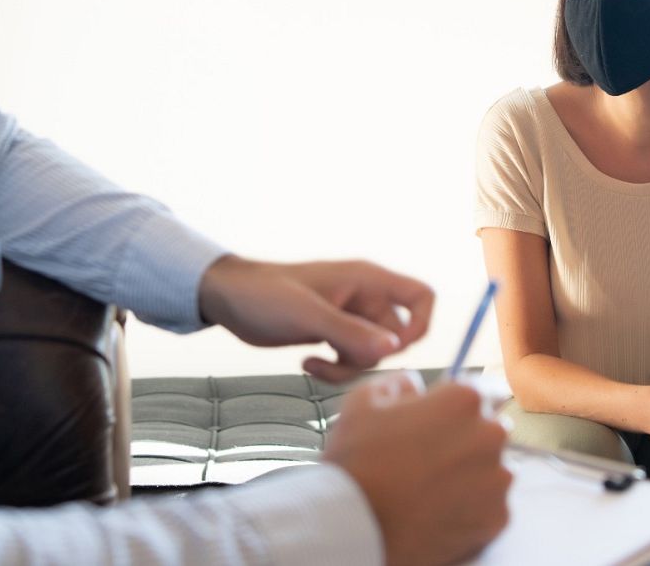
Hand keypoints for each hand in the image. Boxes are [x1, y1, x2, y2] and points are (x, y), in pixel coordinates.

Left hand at [197, 255, 434, 381]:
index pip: (421, 297)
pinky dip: (336, 370)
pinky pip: (352, 360)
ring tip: (314, 365)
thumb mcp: (308, 315)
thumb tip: (393, 350)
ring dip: (348, 369)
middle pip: (397, 337)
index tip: (392, 350)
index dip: (419, 326)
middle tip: (337, 360)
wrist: (228, 298)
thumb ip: (351, 332)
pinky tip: (307, 364)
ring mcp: (350, 317)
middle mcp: (365, 297)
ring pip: (373, 354)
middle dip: (370, 358)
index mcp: (368, 279)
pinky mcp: (334, 334)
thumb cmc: (264, 294)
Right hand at [325, 373, 512, 565]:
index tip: (450, 417)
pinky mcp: (497, 518)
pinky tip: (439, 510)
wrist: (356, 526)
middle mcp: (490, 436)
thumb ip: (401, 383)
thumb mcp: (365, 399)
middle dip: (468, 439)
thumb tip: (416, 388)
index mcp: (464, 400)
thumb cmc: (358, 460)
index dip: (465, 404)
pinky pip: (490, 506)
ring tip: (432, 488)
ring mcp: (497, 480)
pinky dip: (471, 508)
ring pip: (491, 470)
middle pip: (490, 431)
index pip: (489, 389)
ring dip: (471, 475)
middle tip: (431, 458)